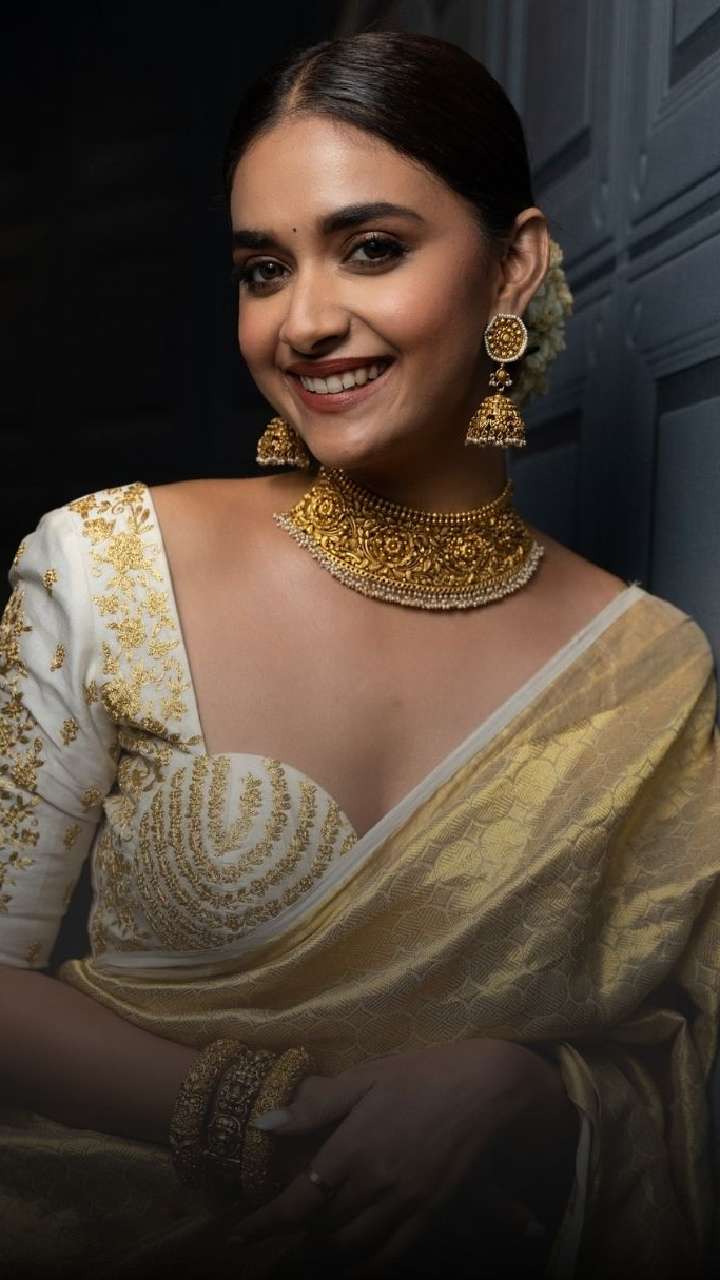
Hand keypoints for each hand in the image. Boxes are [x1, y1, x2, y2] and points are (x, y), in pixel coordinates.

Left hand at [233, 1039, 575, 1275]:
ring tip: (314, 1236)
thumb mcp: (366, 1076)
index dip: (266, 1221)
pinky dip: (367, 1266)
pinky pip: (392, 1253)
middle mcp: (375, 1182)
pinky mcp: (431, 1211)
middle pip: (322, 1226)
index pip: (298, 1200)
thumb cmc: (422, 1073)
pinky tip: (355, 1265)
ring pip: (352, 1244)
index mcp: (353, 1146)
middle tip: (282, 1223)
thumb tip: (264, 1125)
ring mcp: (405, 1201)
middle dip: (297, 1229)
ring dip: (327, 1246)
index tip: (240, 1232)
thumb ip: (316, 1106)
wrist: (485, 1087)